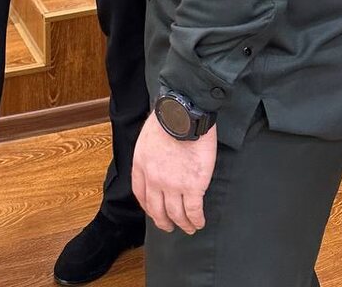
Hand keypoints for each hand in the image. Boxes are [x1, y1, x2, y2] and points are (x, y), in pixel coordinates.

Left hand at [132, 111, 216, 234]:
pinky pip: (194, 211)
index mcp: (141, 165)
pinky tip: (200, 222)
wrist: (183, 115)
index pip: (141, 193)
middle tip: (169, 227)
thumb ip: (148, 153)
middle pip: (157, 209)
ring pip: (176, 214)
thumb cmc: (168, 118)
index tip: (153, 211)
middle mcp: (154, 179)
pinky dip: (197, 220)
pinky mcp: (193, 187)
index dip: (148, 206)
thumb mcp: (147, 136)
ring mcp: (174, 185)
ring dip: (183, 224)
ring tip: (189, 227)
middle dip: (163, 222)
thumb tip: (155, 161)